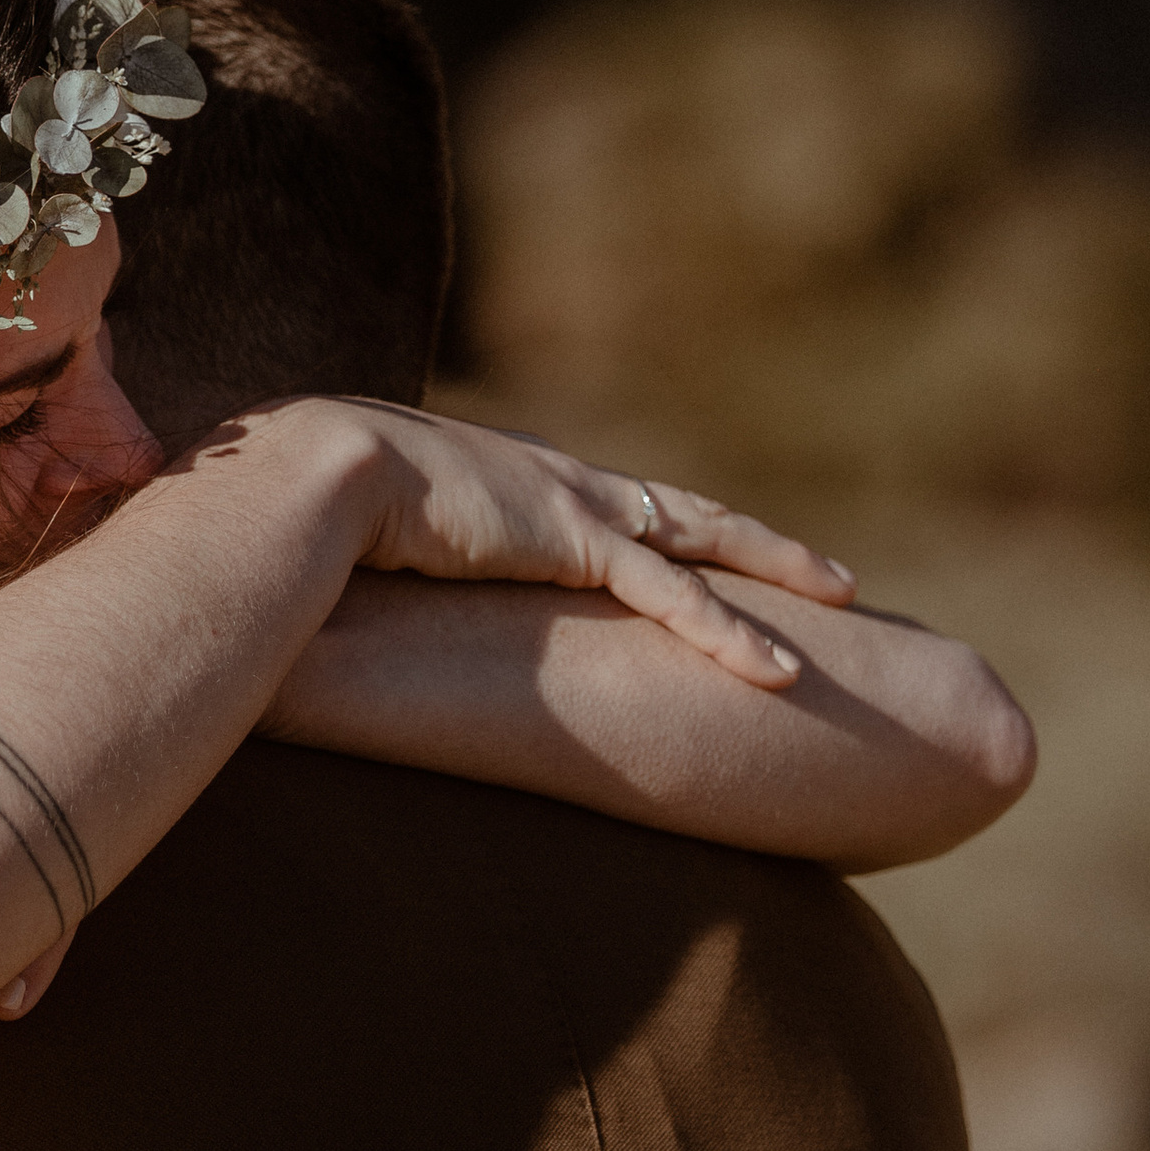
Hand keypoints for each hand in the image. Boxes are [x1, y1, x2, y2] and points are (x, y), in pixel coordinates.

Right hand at [332, 404, 854, 688]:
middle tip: (818, 565)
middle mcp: (559, 483)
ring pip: (706, 541)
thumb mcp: (359, 540)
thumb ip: (382, 567)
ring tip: (841, 594)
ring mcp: (577, 509)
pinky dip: (733, 637)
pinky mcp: (578, 547)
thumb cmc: (308, 510)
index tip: (701, 538)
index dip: (661, 523)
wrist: (312, 476)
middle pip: (683, 510)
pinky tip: (784, 674)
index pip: (608, 505)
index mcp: (512, 481)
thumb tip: (347, 603)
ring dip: (778, 567)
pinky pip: (677, 600)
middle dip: (752, 536)